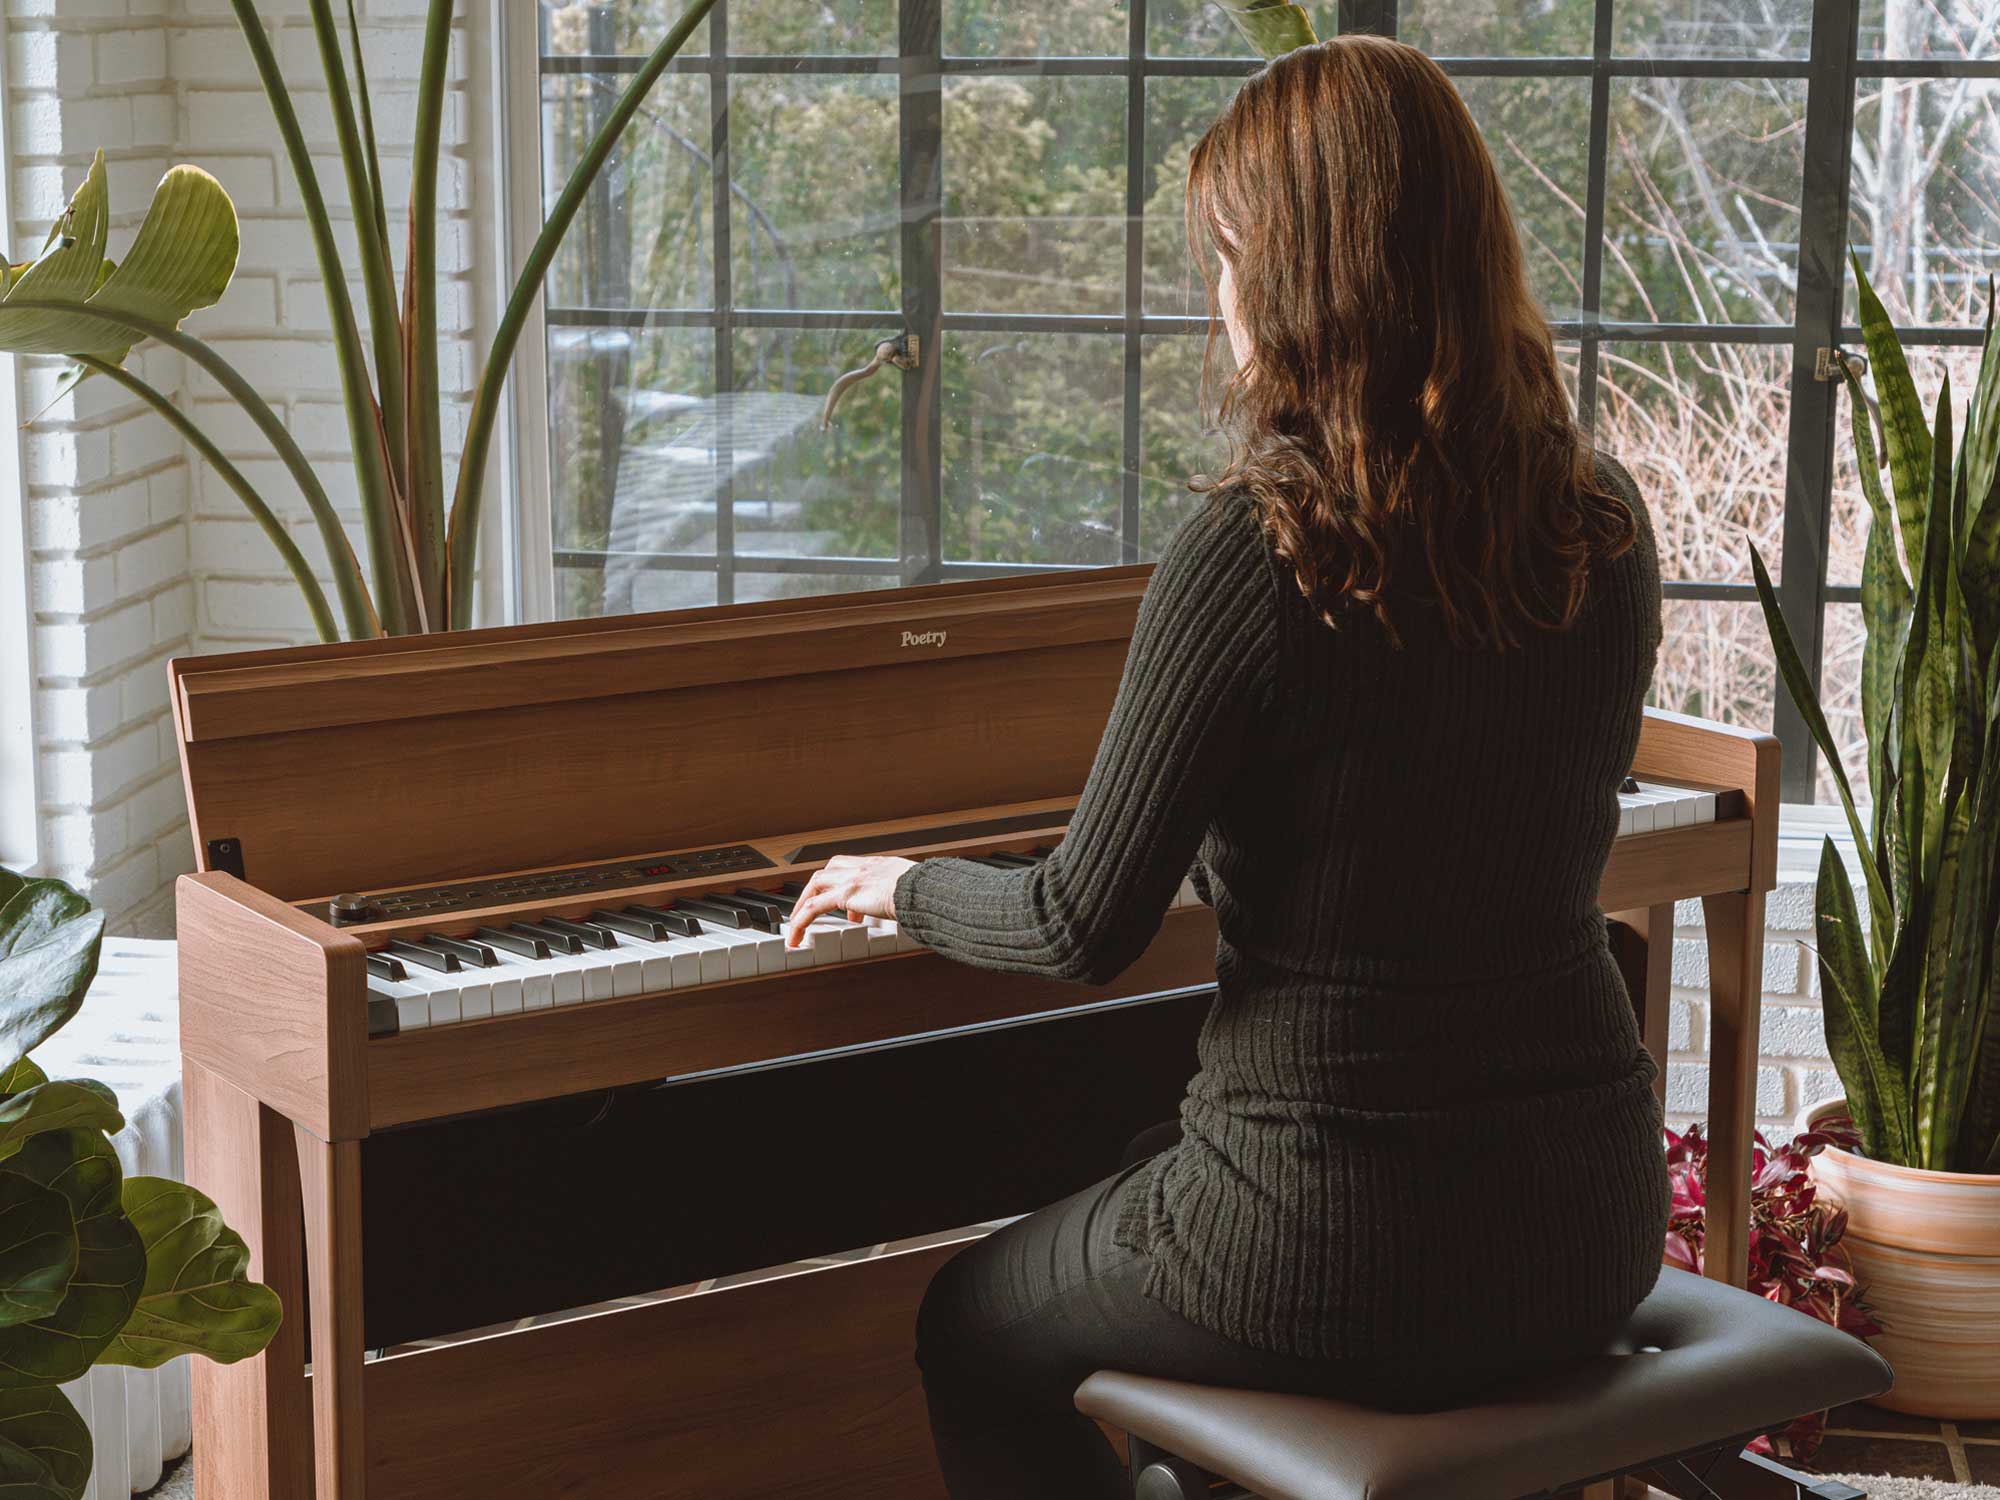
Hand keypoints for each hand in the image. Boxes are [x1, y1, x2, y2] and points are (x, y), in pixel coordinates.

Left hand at [784, 855, 914, 949]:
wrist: (923, 889)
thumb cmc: (924, 891)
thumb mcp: (910, 888)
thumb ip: (901, 895)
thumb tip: (903, 907)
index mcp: (877, 864)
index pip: (847, 866)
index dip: (837, 880)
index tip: (835, 897)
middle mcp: (861, 867)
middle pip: (826, 872)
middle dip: (812, 890)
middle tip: (806, 908)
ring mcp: (852, 878)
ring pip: (814, 886)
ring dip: (802, 905)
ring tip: (797, 925)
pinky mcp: (846, 894)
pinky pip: (813, 907)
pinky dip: (801, 921)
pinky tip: (797, 935)